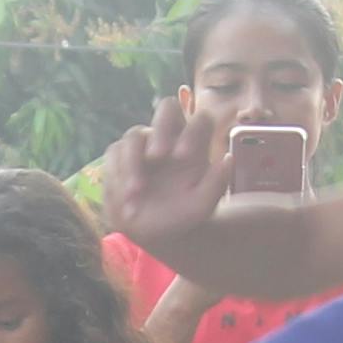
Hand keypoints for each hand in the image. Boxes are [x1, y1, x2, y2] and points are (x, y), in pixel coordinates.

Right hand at [98, 96, 232, 268]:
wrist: (152, 234)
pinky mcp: (119, 157)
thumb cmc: (180, 216)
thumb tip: (227, 158)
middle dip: (162, 128)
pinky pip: (114, 153)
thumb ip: (217, 184)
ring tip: (136, 192)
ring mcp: (142, 146)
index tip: (183, 155)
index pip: (200, 120)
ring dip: (133, 162)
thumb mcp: (202, 206)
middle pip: (167, 108)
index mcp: (194, 145)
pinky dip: (117, 173)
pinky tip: (125, 196)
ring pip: (135, 134)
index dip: (192, 130)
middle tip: (157, 156)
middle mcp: (169, 138)